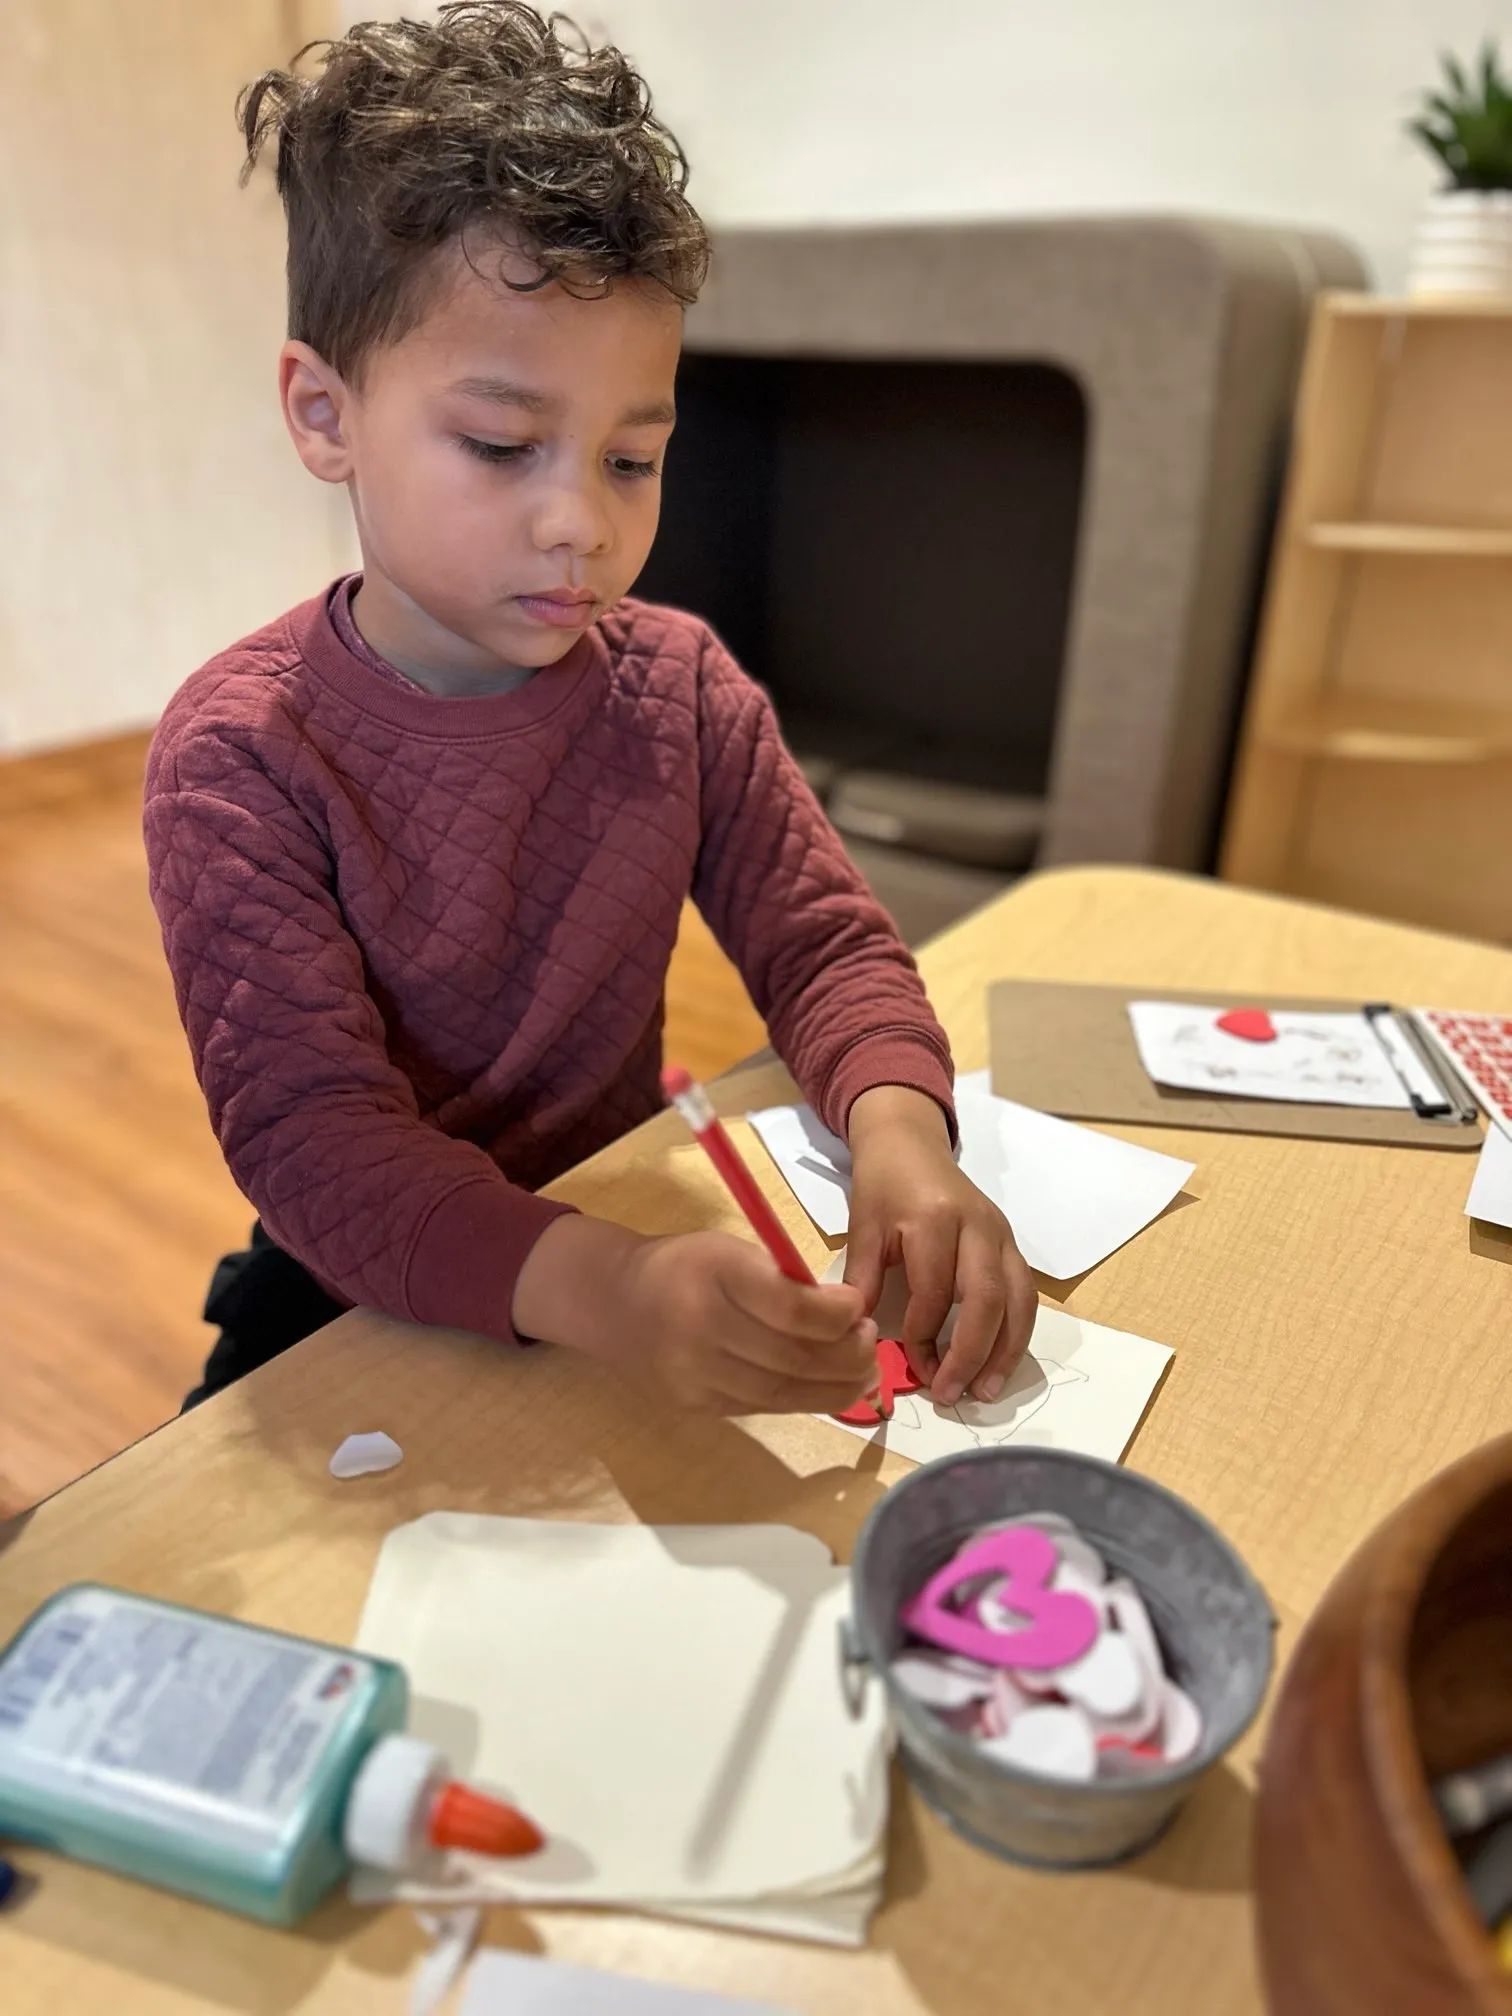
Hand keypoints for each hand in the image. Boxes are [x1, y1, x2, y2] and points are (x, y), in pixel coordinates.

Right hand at [512, 1215, 878, 1414]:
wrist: (612, 1303)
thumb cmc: (685, 1267)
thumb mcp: (729, 1250)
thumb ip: (781, 1280)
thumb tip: (846, 1317)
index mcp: (712, 1273)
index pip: (788, 1307)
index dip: (836, 1315)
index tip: (858, 1308)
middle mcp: (699, 1327)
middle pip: (792, 1357)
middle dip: (847, 1356)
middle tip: (871, 1343)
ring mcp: (694, 1374)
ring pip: (783, 1393)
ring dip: (836, 1387)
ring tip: (863, 1372)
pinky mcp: (695, 1405)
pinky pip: (763, 1408)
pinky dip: (804, 1399)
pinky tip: (827, 1387)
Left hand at [844, 1084, 1036, 1406]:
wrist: (910, 1142)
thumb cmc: (882, 1186)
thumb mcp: (862, 1227)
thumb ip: (861, 1280)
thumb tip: (858, 1339)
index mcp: (935, 1219)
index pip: (936, 1292)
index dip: (925, 1337)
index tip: (913, 1369)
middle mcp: (978, 1226)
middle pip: (988, 1299)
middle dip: (973, 1354)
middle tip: (953, 1394)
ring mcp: (1001, 1234)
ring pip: (1019, 1300)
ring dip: (1006, 1351)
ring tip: (987, 1391)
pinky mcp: (1012, 1243)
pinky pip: (1026, 1294)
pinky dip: (1017, 1332)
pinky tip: (1001, 1362)